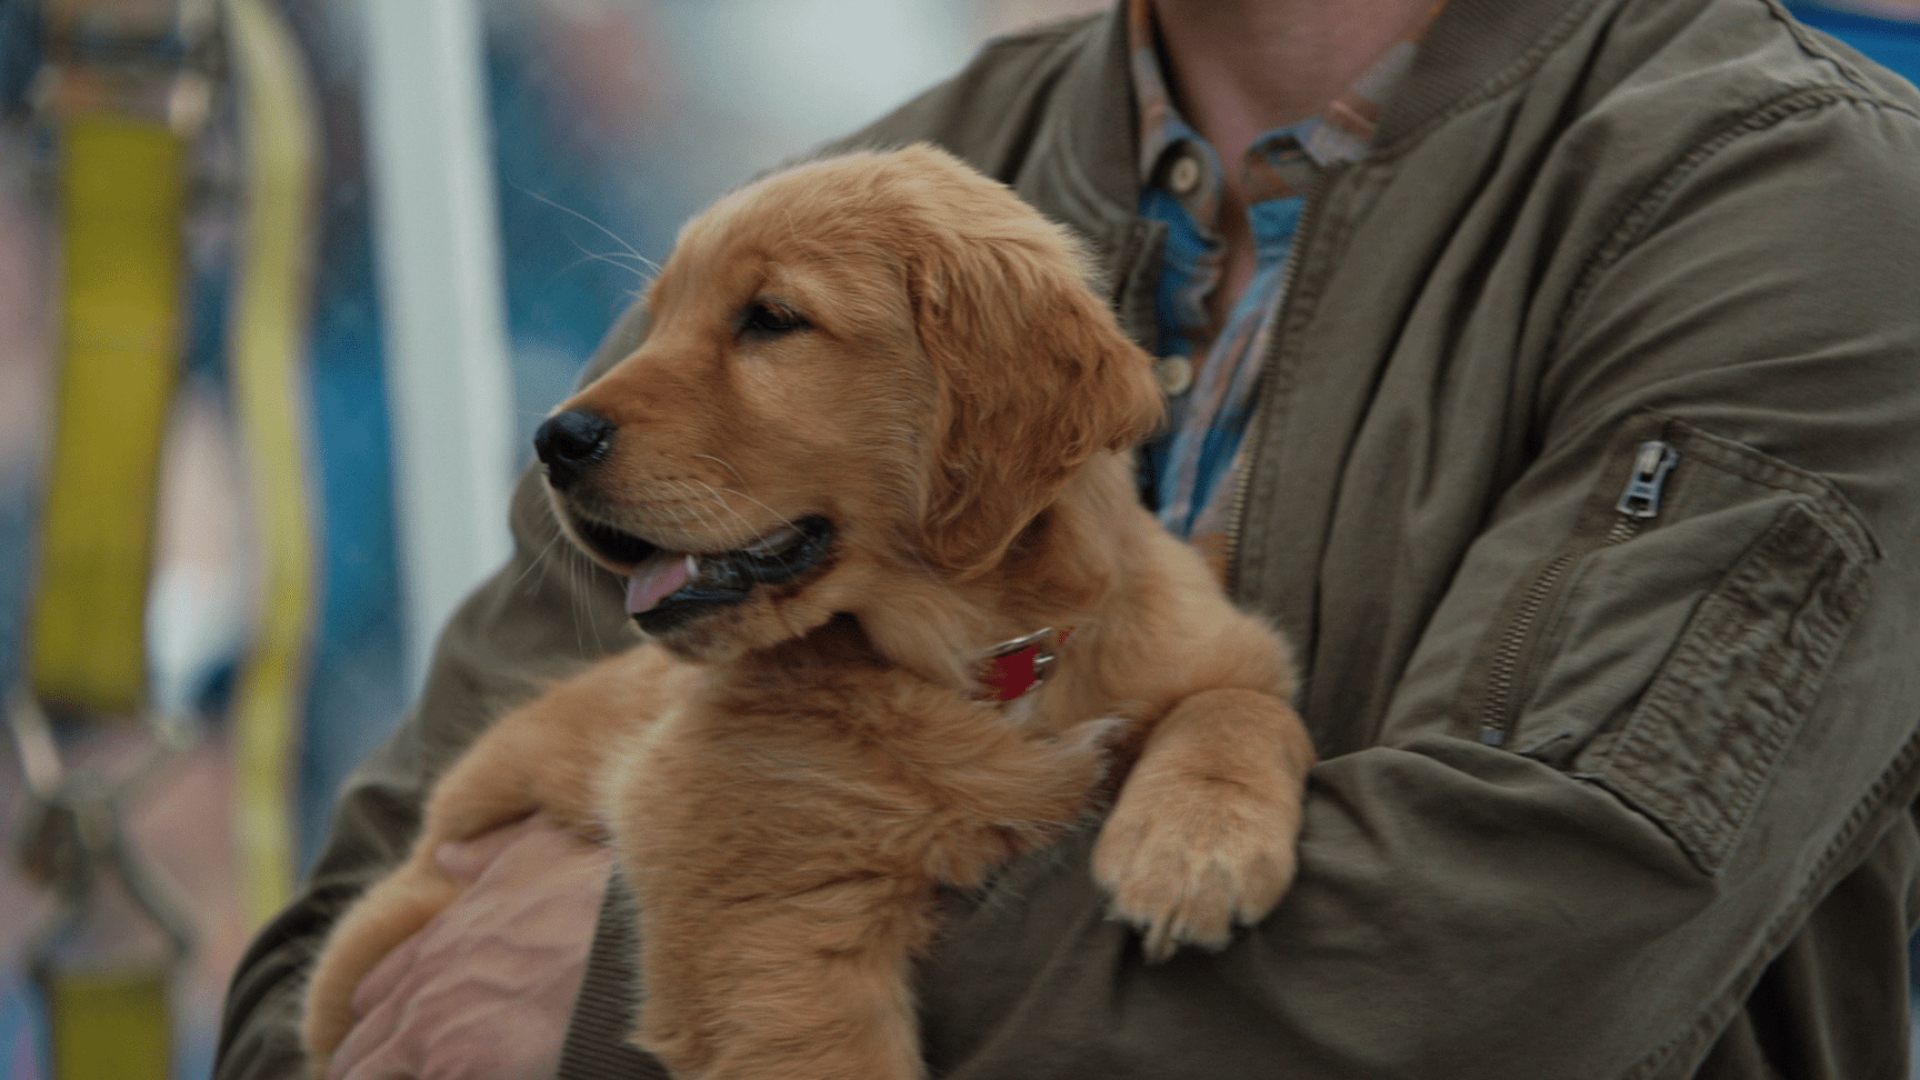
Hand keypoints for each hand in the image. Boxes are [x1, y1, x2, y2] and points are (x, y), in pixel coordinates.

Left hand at [329, 814, 612, 1079]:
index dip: (377, 1014)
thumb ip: (487, 857)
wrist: (625, 943)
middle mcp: (422, 991)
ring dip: (389, 1078)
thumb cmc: (592, 895)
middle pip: (361, 1050)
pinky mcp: (457, 1071)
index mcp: (438, 942)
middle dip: (368, 1067)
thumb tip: (446, 855)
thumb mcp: (539, 850)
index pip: (376, 990)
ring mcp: (432, 1037)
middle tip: (374, 1077)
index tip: (381, 1030)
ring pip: (370, 1076)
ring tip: (411, 1077)